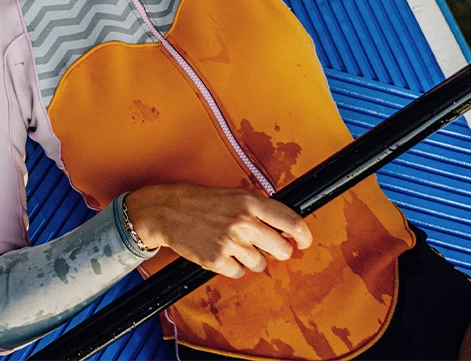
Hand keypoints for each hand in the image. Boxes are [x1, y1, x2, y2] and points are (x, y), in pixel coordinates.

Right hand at [123, 183, 312, 278]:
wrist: (167, 211)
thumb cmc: (201, 202)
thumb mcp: (235, 196)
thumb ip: (261, 210)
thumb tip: (288, 231)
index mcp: (250, 202)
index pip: (291, 222)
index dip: (303, 236)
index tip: (303, 241)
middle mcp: (243, 222)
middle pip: (282, 250)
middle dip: (276, 251)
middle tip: (263, 245)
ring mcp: (230, 243)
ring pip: (261, 264)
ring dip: (251, 259)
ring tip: (232, 244)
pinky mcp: (217, 260)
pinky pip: (240, 273)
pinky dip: (233, 267)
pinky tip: (221, 252)